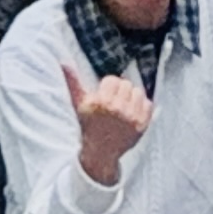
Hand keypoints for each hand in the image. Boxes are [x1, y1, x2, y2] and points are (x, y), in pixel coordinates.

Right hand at [63, 59, 153, 182]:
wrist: (101, 150)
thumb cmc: (89, 124)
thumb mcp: (79, 104)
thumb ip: (72, 82)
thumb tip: (63, 62)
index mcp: (99, 102)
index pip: (112, 79)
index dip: (108, 87)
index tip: (104, 97)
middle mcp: (115, 109)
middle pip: (126, 83)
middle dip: (120, 91)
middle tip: (114, 103)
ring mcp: (130, 117)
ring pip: (138, 91)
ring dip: (132, 97)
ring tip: (123, 108)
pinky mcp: (142, 124)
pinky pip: (148, 103)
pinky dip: (142, 107)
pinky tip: (132, 114)